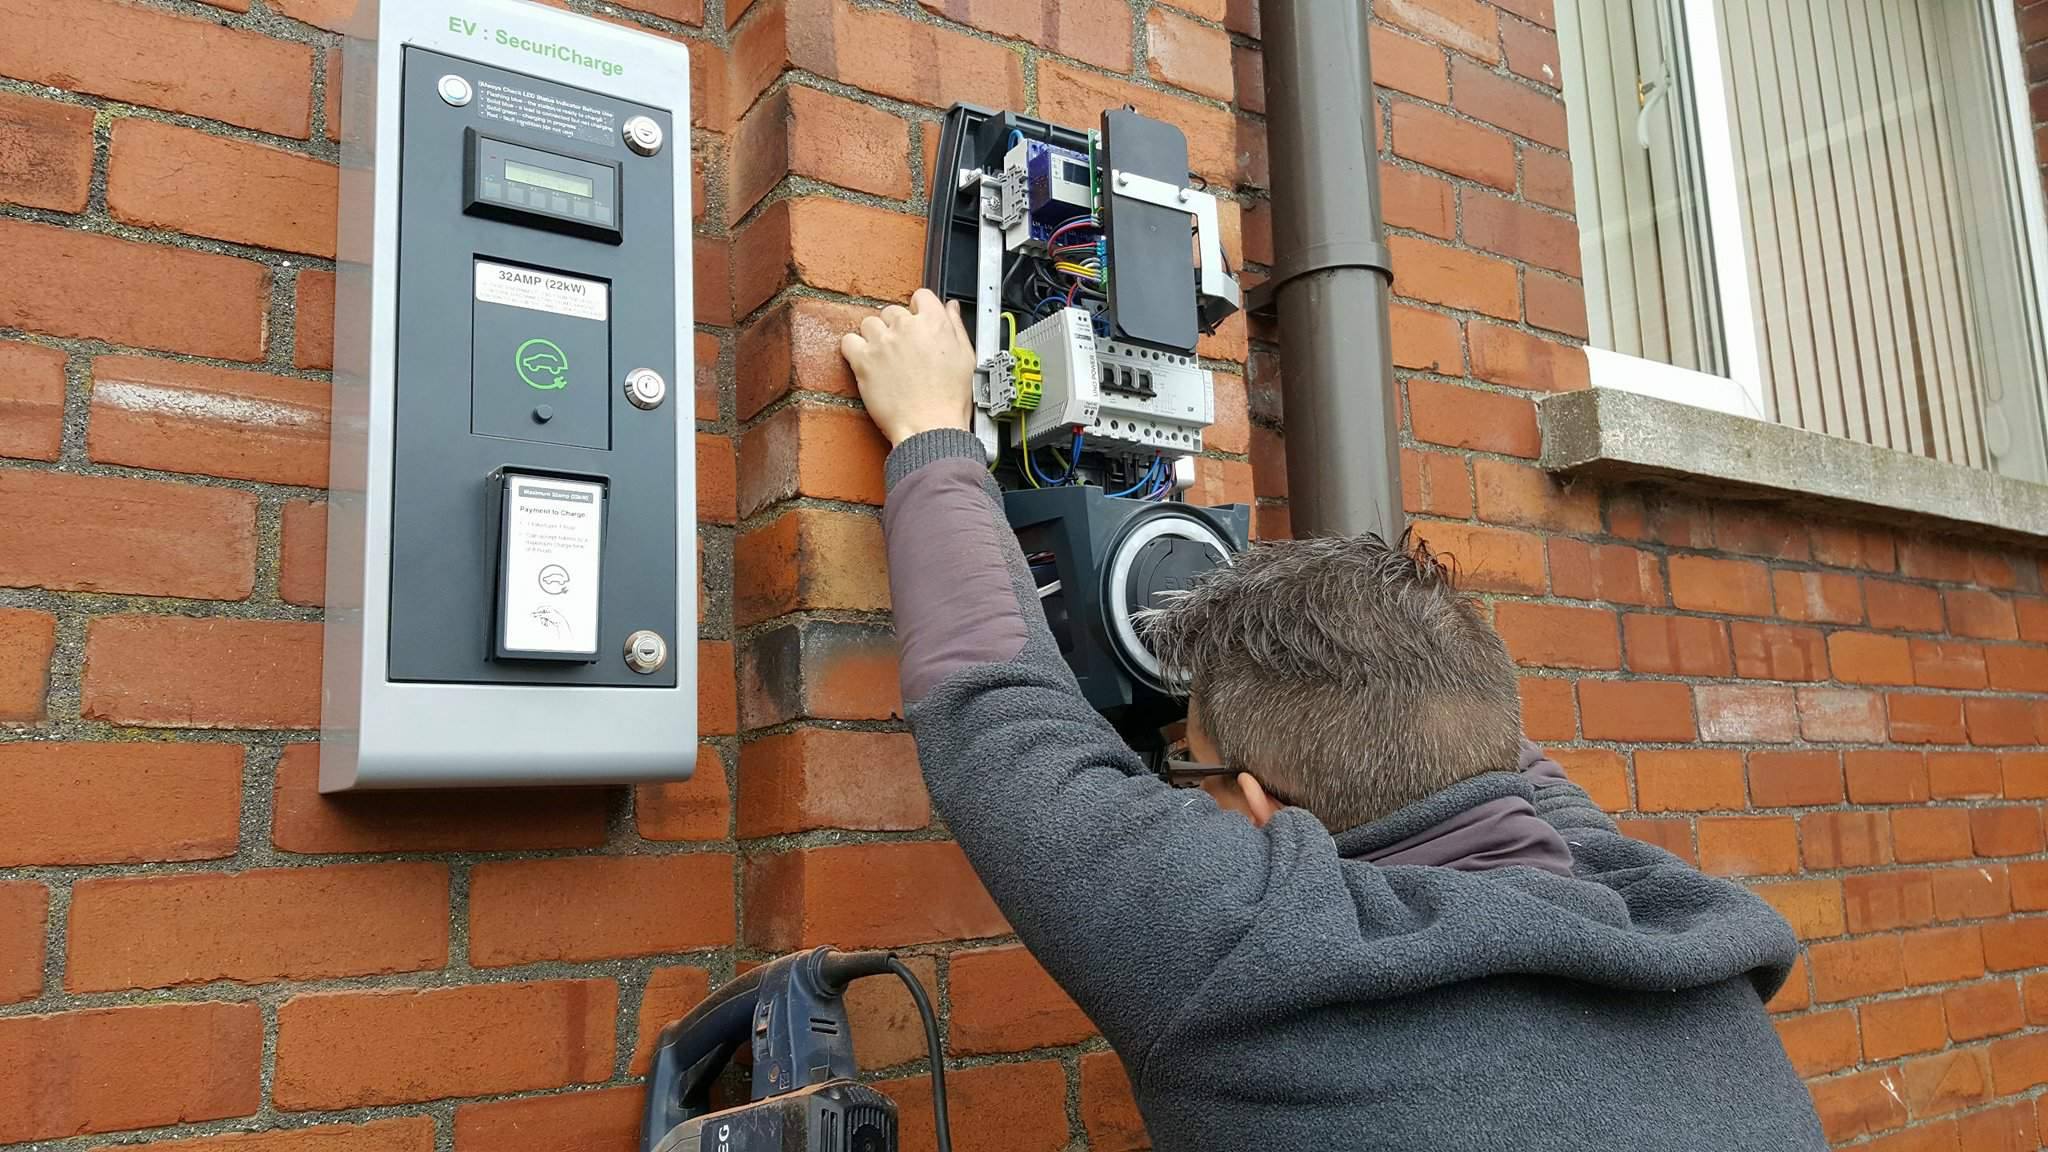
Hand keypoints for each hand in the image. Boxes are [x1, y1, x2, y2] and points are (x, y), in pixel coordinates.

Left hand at [840, 288, 975, 446]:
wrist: (930, 428)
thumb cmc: (949, 400)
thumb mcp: (966, 358)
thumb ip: (956, 326)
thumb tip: (950, 308)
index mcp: (934, 323)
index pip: (921, 296)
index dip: (918, 311)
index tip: (917, 325)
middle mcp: (906, 327)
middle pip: (892, 311)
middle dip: (895, 328)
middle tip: (901, 351)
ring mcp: (882, 342)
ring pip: (869, 324)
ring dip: (874, 337)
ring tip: (884, 359)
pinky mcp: (863, 360)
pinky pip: (848, 341)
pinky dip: (854, 349)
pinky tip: (866, 362)